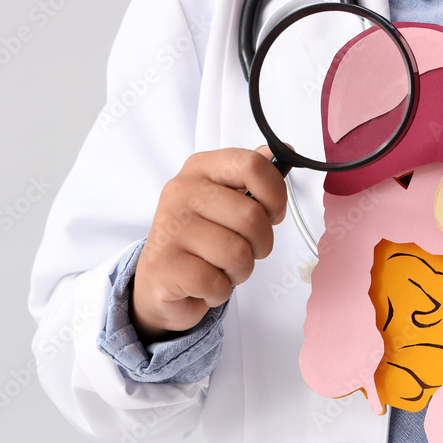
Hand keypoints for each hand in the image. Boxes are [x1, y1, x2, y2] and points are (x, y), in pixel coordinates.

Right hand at [132, 147, 286, 342]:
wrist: (160, 280)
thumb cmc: (202, 238)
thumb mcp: (227, 200)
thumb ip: (253, 177)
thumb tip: (282, 151)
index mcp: (201, 168)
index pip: (252, 165)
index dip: (276, 195)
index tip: (273, 213)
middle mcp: (181, 191)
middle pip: (253, 217)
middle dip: (260, 244)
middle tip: (243, 249)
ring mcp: (169, 227)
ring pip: (238, 254)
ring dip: (240, 270)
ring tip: (221, 266)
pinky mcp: (163, 265)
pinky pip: (217, 282)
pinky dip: (219, 291)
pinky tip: (204, 283)